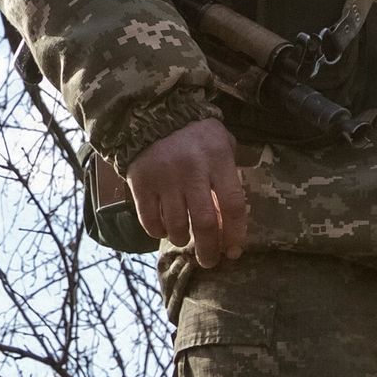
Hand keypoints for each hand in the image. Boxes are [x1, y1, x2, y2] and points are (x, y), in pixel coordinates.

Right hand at [127, 117, 248, 265]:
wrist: (150, 116)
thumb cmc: (195, 135)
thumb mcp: (221, 143)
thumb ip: (230, 174)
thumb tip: (233, 219)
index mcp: (218, 158)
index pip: (234, 205)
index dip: (235, 234)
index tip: (233, 251)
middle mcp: (192, 169)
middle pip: (205, 223)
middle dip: (209, 250)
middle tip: (209, 261)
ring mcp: (164, 177)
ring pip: (176, 225)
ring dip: (182, 240)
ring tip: (184, 239)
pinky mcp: (140, 183)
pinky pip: (150, 220)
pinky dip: (158, 232)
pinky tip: (164, 229)